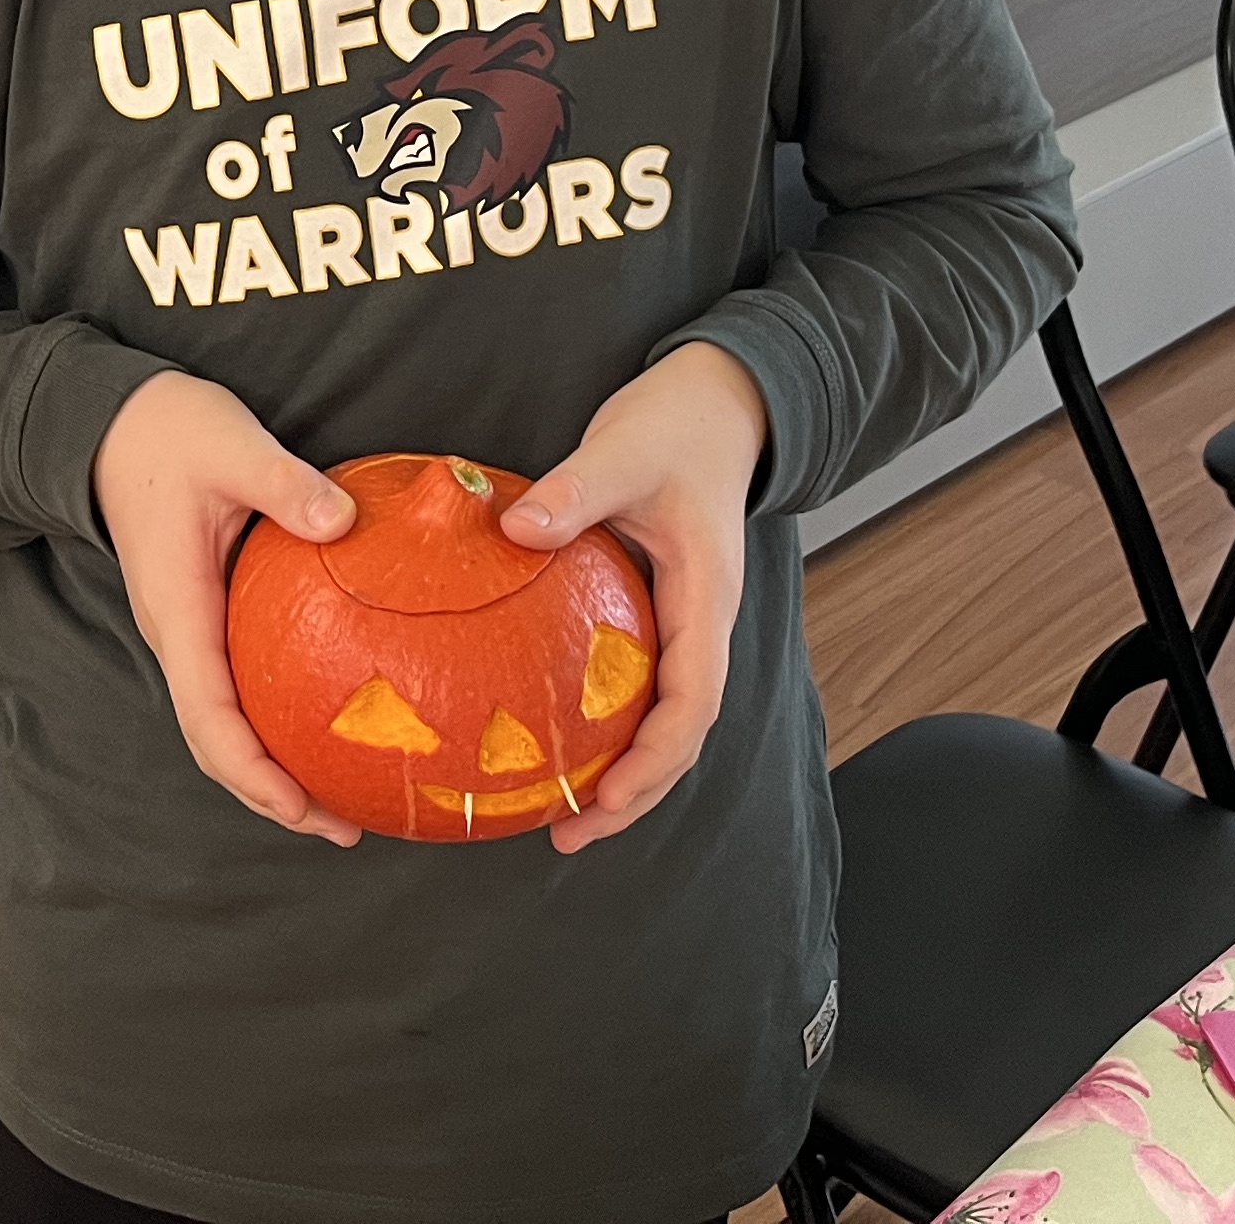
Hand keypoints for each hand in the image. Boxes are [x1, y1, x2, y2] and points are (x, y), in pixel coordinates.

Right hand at [92, 371, 361, 843]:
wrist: (113, 421)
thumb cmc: (169, 432)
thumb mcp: (230, 445)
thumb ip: (282, 483)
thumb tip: (342, 521)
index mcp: (179, 608)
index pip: (209, 714)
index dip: (253, 771)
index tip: (304, 806)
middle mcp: (177, 634)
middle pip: (216, 742)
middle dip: (272, 793)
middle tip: (344, 825)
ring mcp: (187, 630)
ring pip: (222, 723)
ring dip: (272, 768)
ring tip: (339, 798)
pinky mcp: (203, 616)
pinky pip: (233, 689)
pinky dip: (271, 724)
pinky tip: (321, 724)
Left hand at [500, 341, 768, 853]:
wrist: (718, 400)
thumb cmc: (677, 423)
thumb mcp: (624, 448)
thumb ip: (576, 489)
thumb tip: (515, 530)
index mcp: (705, 597)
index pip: (693, 701)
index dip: (655, 760)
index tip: (606, 799)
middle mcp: (699, 621)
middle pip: (680, 732)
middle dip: (634, 792)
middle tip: (567, 835)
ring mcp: (680, 620)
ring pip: (661, 715)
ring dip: (622, 769)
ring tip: (562, 814)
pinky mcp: (656, 610)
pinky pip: (637, 683)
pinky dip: (606, 723)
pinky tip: (556, 737)